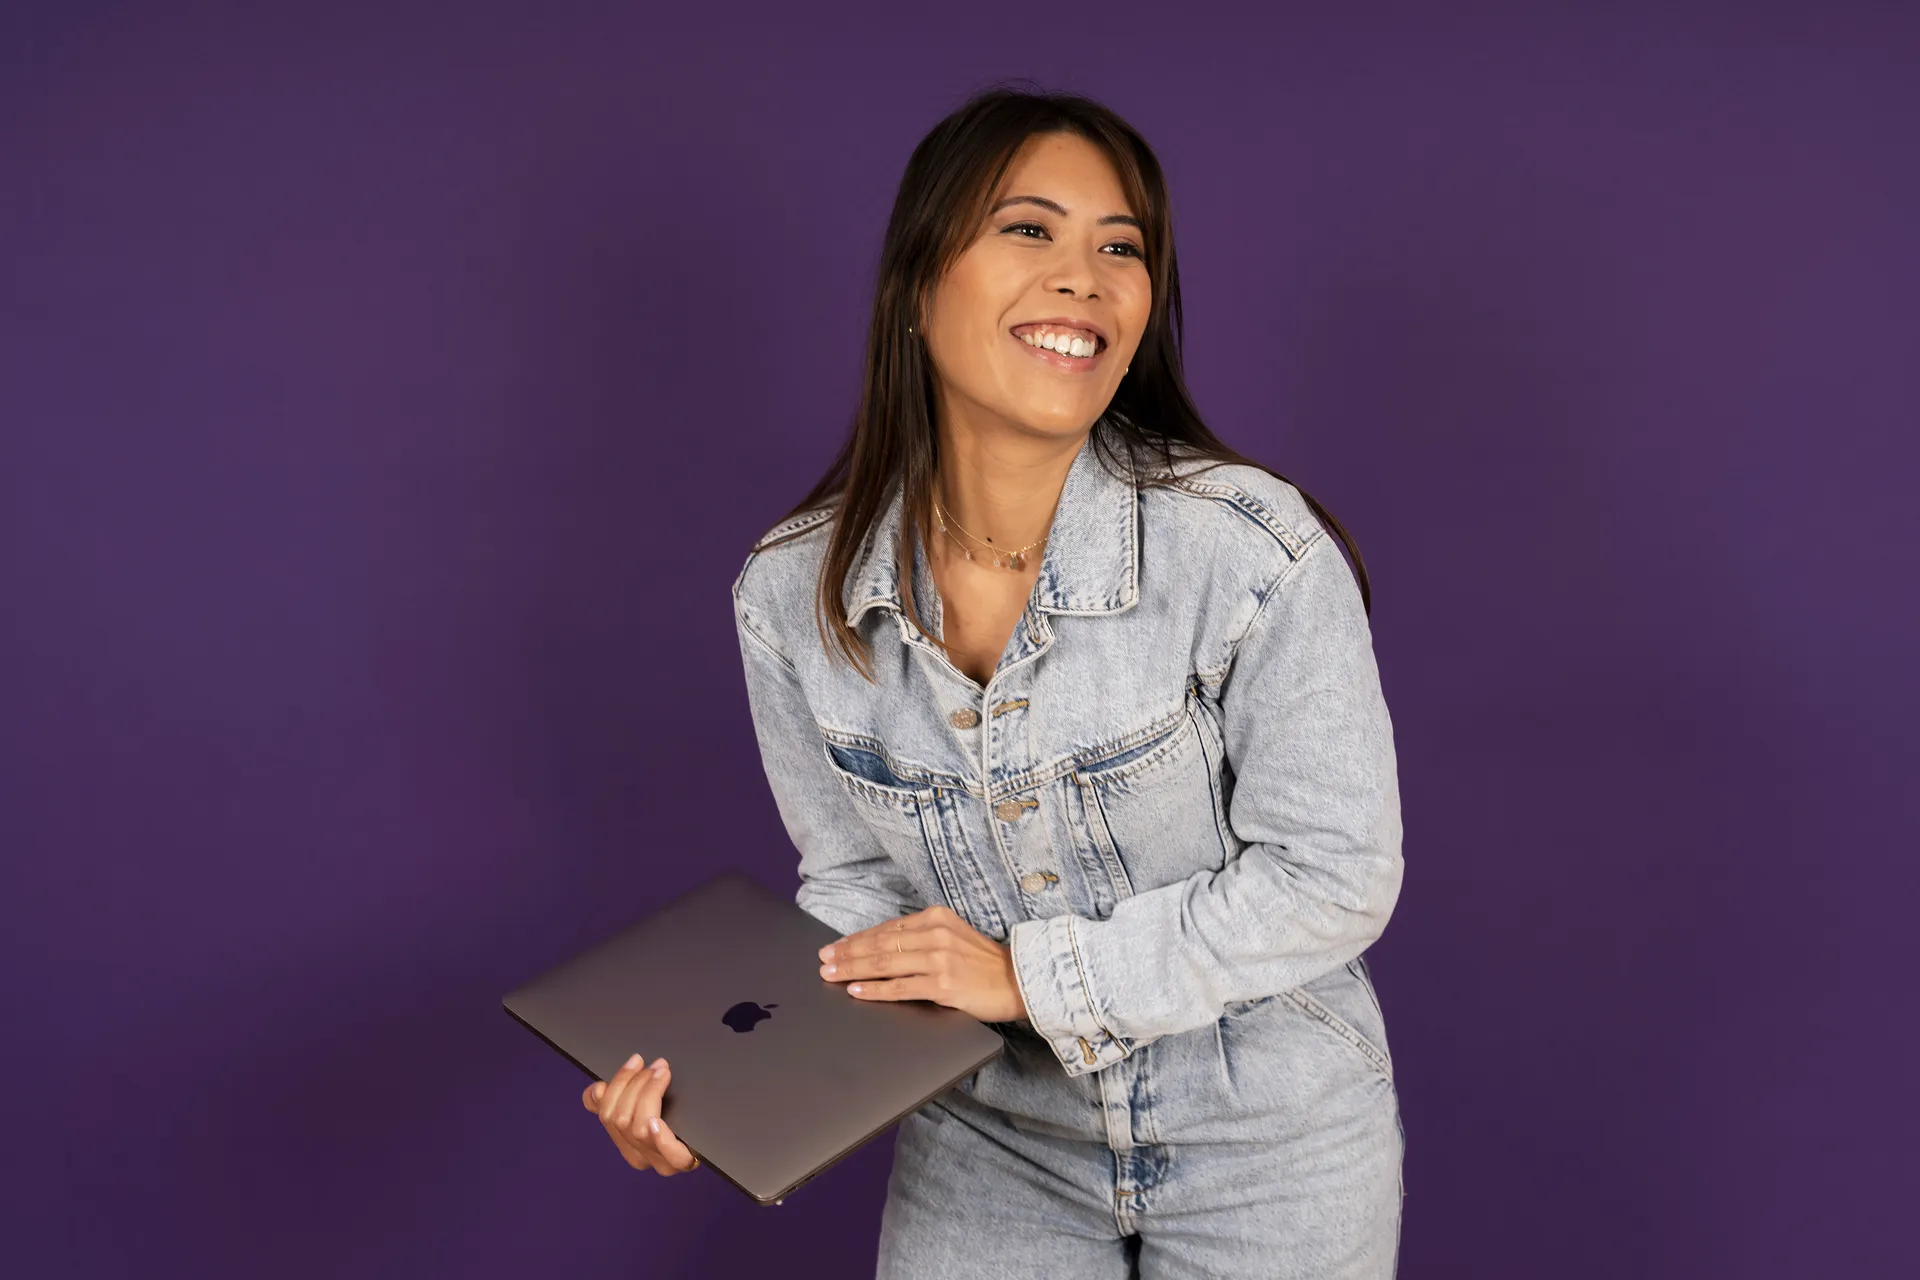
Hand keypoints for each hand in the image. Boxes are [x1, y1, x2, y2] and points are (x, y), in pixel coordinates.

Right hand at [580, 1053, 700, 1175]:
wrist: (715, 1134)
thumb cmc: (678, 1113)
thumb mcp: (644, 1101)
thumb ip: (617, 1096)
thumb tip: (596, 1090)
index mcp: (624, 1140)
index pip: (607, 1113)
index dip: (616, 1085)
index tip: (636, 1061)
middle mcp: (637, 1154)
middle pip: (621, 1119)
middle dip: (637, 1084)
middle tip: (657, 1065)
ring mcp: (658, 1160)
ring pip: (639, 1129)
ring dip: (649, 1095)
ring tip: (663, 1074)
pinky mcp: (681, 1163)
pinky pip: (667, 1154)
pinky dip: (659, 1136)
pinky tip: (656, 1121)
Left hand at [817, 904, 1029, 1023]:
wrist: (1019, 981)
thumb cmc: (983, 963)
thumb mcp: (952, 937)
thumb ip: (921, 938)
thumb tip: (881, 947)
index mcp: (935, 918)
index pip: (886, 929)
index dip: (856, 939)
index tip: (835, 946)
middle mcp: (935, 934)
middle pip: (880, 944)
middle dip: (847, 953)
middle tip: (823, 960)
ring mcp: (939, 960)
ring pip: (884, 964)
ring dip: (853, 969)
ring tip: (831, 974)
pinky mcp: (942, 985)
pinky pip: (900, 988)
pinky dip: (874, 989)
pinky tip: (856, 990)